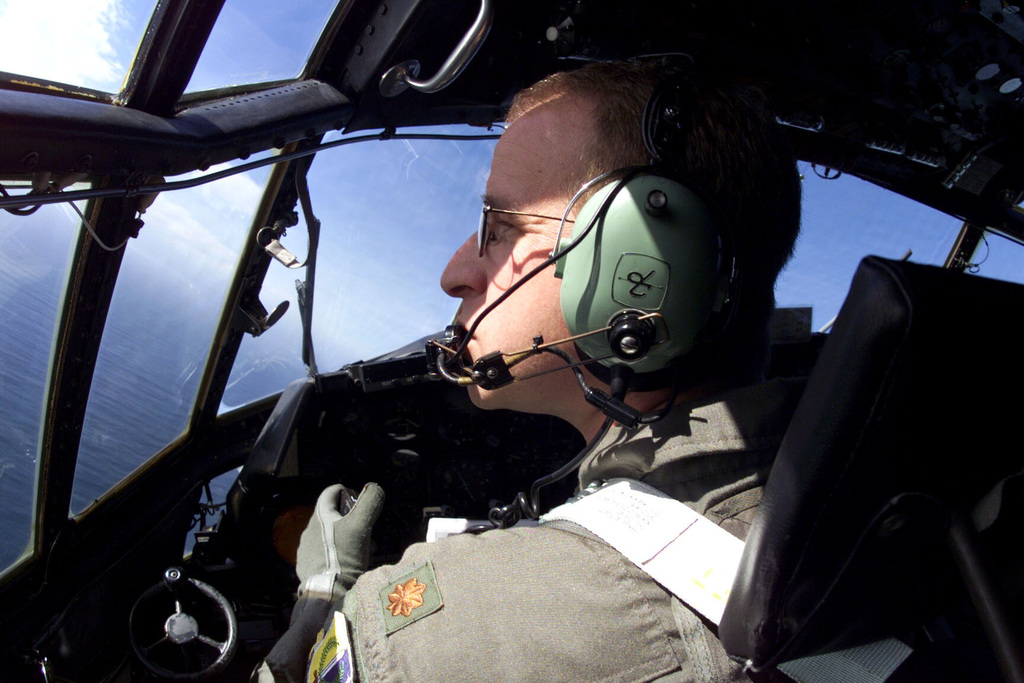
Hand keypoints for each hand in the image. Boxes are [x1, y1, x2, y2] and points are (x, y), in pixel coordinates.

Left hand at [259, 483, 383, 682]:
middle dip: (349, 519)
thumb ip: (369, 503)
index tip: (359, 502)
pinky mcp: (306, 567)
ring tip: (361, 549)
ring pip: (327, 536)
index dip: (346, 492)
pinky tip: (348, 564)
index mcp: (319, 516)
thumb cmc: (344, 556)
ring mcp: (305, 550)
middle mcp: (308, 530)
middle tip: (366, 530)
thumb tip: (375, 487)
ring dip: (344, 537)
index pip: (330, 493)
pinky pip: (323, 554)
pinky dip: (336, 553)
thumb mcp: (361, 526)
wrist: (327, 594)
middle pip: (330, 515)